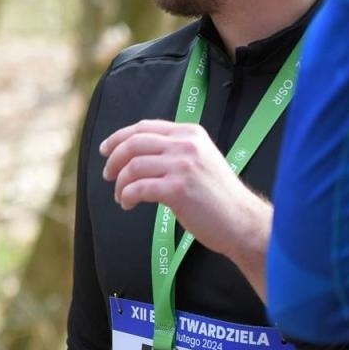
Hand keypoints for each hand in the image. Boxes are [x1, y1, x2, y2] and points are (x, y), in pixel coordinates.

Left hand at [99, 119, 270, 296]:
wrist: (242, 222)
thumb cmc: (218, 196)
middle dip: (114, 159)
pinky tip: (127, 204)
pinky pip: (137, 188)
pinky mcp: (177, 189)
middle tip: (107, 175)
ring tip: (120, 195)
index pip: (145, 127)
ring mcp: (182, 166)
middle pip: (134, 143)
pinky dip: (126, 196)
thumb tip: (134, 151)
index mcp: (191, 133)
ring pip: (133, 166)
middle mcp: (187, 145)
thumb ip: (174, 150)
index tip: (106, 150)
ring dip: (119, 183)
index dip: (119, 137)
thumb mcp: (200, 160)